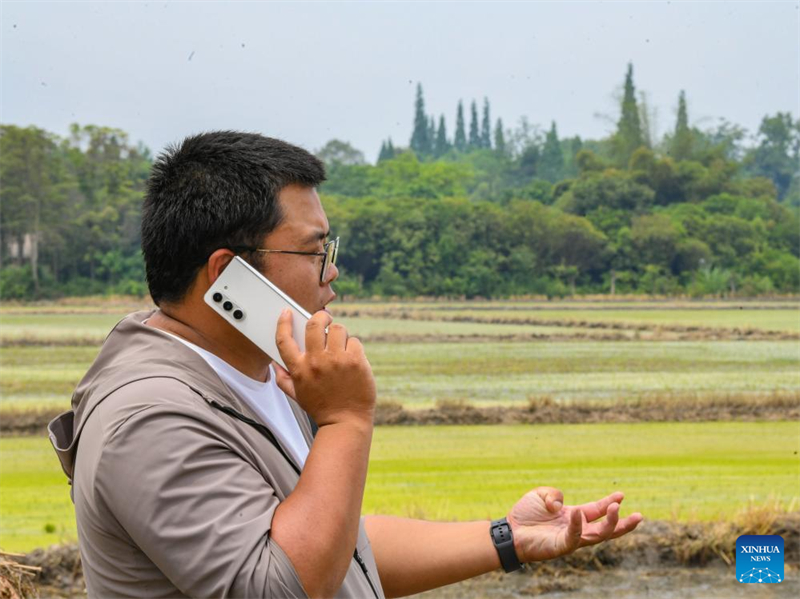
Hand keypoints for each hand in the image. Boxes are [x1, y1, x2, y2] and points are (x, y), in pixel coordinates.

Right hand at [273, 309, 375, 426]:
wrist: (345, 423)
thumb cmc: (322, 408)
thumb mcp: (297, 395)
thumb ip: (283, 379)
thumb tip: (275, 365)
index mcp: (299, 369)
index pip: (284, 339)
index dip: (283, 323)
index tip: (287, 312)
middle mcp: (316, 362)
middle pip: (314, 324)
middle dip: (320, 316)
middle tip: (325, 318)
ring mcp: (336, 360)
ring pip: (337, 329)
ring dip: (339, 334)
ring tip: (340, 344)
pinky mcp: (356, 361)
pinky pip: (354, 341)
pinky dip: (353, 347)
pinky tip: (352, 358)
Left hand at [506, 487, 642, 562]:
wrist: (508, 531)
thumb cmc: (524, 515)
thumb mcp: (541, 495)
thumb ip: (555, 493)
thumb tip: (562, 505)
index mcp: (573, 516)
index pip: (596, 510)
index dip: (609, 503)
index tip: (622, 494)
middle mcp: (575, 529)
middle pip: (605, 529)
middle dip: (622, 523)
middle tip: (639, 516)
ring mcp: (570, 539)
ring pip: (597, 536)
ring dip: (609, 524)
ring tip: (618, 510)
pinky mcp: (561, 547)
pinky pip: (574, 537)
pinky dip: (578, 525)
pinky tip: (578, 512)